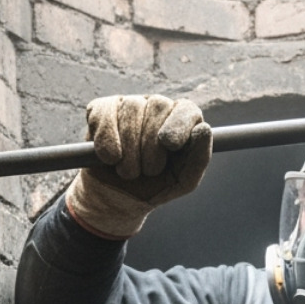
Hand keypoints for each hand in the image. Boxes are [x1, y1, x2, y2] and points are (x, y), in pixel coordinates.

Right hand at [64, 95, 212, 238]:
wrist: (118, 199)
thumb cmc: (156, 186)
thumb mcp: (182, 181)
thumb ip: (199, 158)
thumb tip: (203, 128)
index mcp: (182, 121)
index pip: (187, 109)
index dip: (179, 123)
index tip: (170, 143)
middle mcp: (158, 107)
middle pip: (158, 106)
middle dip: (151, 147)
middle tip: (148, 172)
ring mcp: (129, 104)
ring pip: (131, 110)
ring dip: (129, 151)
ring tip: (129, 172)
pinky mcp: (101, 109)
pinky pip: (104, 114)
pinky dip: (107, 140)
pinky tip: (110, 159)